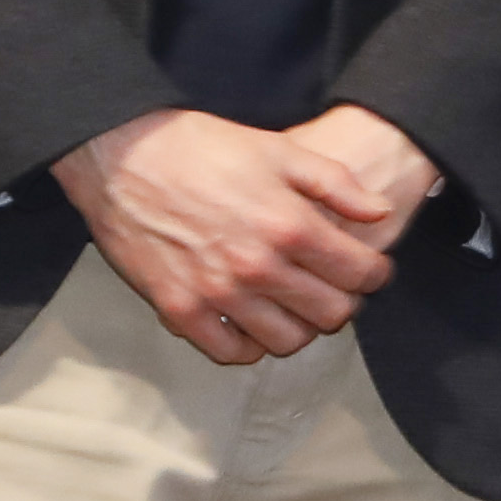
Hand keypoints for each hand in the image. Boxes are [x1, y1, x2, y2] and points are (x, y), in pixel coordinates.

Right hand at [59, 106, 431, 366]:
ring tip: (295, 306)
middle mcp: (258, 267)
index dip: (376, 274)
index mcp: (290, 226)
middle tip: (334, 288)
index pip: (360, 274)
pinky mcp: (180, 310)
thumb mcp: (278, 149)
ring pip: (287, 341)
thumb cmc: (201, 147)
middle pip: (331, 314)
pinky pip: (231, 353)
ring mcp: (218, 294)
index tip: (370, 270)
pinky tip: (253, 323)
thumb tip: (379, 213)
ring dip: (300, 327)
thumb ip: (336, 183)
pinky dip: (250, 345)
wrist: (121, 155)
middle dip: (344, 302)